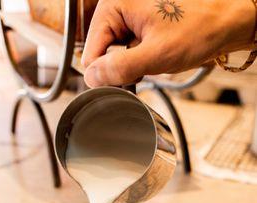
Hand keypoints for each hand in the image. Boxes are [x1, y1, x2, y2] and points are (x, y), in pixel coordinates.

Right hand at [82, 0, 255, 86]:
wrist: (226, 22)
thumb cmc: (198, 29)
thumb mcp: (156, 55)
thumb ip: (120, 67)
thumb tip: (91, 78)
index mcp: (114, 5)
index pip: (90, 52)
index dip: (105, 74)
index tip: (125, 81)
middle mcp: (117, 9)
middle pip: (100, 54)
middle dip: (119, 69)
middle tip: (145, 68)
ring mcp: (127, 18)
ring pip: (113, 56)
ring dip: (129, 67)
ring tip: (152, 61)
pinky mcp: (137, 27)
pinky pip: (126, 53)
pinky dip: (137, 63)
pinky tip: (153, 60)